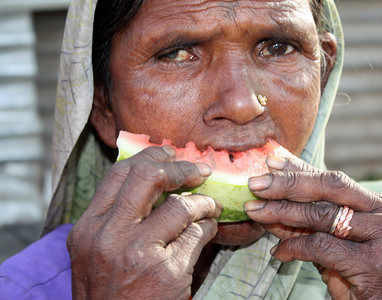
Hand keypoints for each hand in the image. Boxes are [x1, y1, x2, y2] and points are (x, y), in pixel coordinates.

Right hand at [67, 146, 221, 298]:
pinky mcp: (167, 272)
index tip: (169, 153)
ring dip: (203, 202)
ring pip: (180, 206)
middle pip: (148, 178)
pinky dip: (208, 226)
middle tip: (198, 170)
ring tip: (210, 206)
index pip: (119, 173)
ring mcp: (139, 254)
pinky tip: (208, 229)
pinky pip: (197, 234)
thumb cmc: (108, 291)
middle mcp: (109, 236)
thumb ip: (116, 216)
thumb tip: (152, 179)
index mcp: (88, 227)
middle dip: (179, 168)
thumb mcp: (95, 251)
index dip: (149, 156)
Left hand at [244, 156, 381, 299]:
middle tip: (255, 184)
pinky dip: (294, 247)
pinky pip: (320, 246)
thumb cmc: (363, 281)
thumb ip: (312, 225)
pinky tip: (278, 253)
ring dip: (281, 212)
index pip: (333, 181)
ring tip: (255, 211)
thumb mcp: (337, 246)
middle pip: (330, 187)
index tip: (271, 162)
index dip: (300, 170)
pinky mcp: (375, 263)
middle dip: (287, 184)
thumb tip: (272, 204)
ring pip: (321, 214)